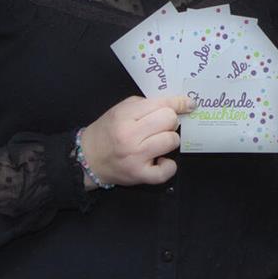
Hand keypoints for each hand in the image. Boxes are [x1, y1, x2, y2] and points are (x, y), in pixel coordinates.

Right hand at [79, 95, 194, 188]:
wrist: (88, 158)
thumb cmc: (108, 130)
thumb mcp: (121, 109)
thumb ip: (146, 104)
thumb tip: (176, 104)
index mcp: (126, 116)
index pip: (162, 105)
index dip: (179, 103)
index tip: (189, 104)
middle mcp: (131, 136)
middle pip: (170, 121)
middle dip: (170, 122)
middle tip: (161, 127)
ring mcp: (136, 157)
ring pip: (172, 141)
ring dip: (169, 141)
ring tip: (158, 143)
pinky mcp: (139, 175)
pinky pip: (167, 171)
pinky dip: (169, 166)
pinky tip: (161, 160)